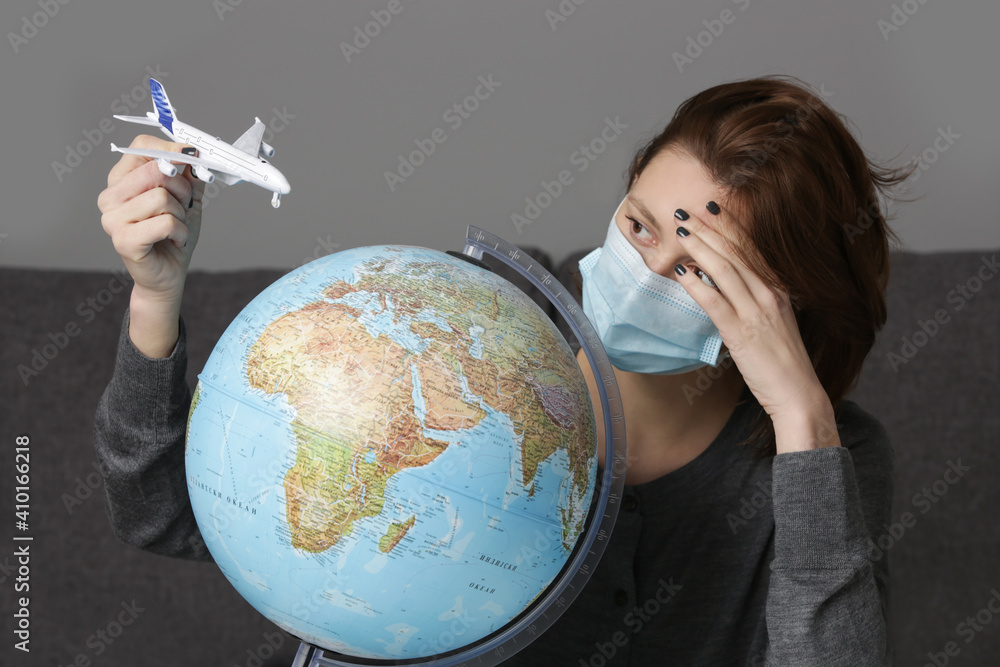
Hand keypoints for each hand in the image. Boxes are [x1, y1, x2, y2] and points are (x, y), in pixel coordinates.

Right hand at [98, 134, 204, 301]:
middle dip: (182, 188)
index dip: (171, 148)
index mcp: (121, 180)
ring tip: (176, 227)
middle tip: (184, 206)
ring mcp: (112, 218)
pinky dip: (180, 232)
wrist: (168, 274)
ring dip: (181, 215)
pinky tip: (174, 240)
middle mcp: (110, 196)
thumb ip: (190, 174)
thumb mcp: (187, 198)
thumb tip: (193, 154)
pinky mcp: (123, 239)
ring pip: (162, 197)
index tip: (193, 156)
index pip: (141, 146)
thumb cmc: (173, 235)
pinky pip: (166, 222)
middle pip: (155, 169)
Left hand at [671, 203, 838, 451]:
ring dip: (700, 247)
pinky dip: (697, 284)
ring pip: (724, 270)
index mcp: (780, 290)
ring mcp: (756, 312)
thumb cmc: (785, 364)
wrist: (798, 395)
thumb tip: (733, 288)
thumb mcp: (777, 323)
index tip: (712, 208)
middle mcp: (770, 295)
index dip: (731, 226)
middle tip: (686, 212)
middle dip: (709, 229)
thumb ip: (759, 303)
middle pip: (735, 253)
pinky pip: (714, 302)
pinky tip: (682, 272)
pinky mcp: (741, 333)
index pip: (752, 250)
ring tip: (680, 231)